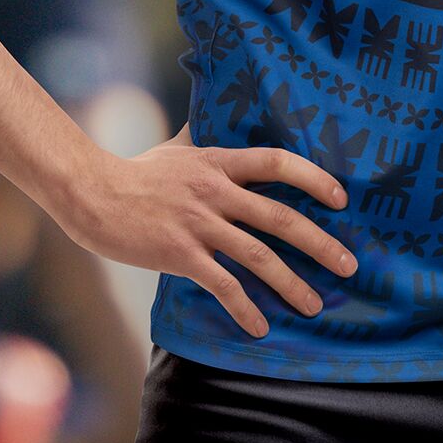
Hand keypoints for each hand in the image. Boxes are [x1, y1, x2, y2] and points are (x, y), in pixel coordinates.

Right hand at [55, 123, 357, 338]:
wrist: (93, 192)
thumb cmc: (135, 170)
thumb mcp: (177, 148)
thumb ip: (203, 140)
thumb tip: (213, 116)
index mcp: (219, 162)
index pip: (277, 163)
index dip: (313, 178)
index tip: (341, 198)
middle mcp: (216, 191)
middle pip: (280, 216)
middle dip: (320, 243)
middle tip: (350, 265)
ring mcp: (199, 223)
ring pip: (258, 255)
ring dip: (292, 283)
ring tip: (315, 305)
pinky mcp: (180, 254)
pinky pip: (222, 284)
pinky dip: (245, 307)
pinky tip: (260, 327)